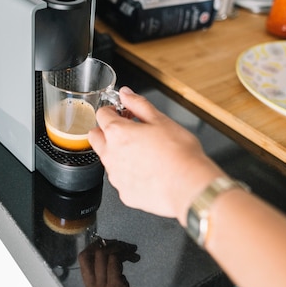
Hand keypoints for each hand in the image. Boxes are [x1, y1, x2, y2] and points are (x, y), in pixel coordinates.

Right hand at [78, 239, 152, 286]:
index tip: (109, 245)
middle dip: (102, 243)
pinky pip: (115, 261)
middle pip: (87, 255)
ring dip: (118, 247)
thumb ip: (111, 284)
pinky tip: (135, 258)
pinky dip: (125, 254)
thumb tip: (115, 265)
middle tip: (119, 244)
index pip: (84, 263)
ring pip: (102, 255)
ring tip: (131, 251)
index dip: (95, 249)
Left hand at [88, 87, 221, 224]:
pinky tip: (148, 171)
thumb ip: (138, 104)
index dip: (114, 111)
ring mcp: (115, 176)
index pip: (102, 114)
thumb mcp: (161, 120)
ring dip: (118, 153)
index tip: (124, 113)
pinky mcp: (124, 193)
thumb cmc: (179, 154)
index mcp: (117, 133)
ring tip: (144, 153)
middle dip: (108, 131)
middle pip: (96, 137)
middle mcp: (111, 155)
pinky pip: (120, 179)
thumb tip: (126, 94)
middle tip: (129, 131)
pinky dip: (129, 174)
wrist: (189, 186)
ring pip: (107, 159)